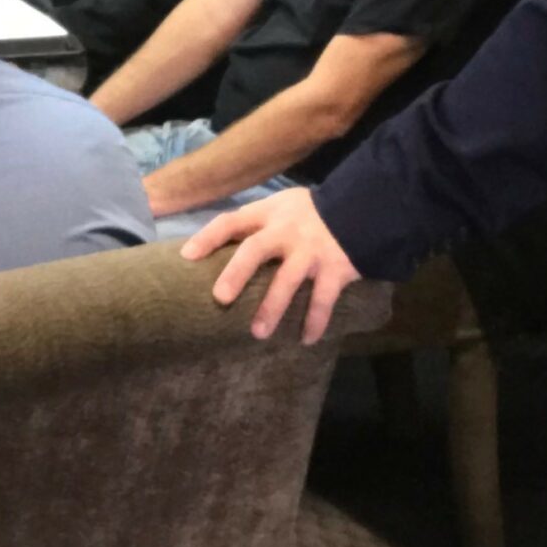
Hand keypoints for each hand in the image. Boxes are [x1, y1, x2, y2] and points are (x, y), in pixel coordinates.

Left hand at [181, 186, 360, 344]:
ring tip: (258, 333)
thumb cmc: (307, 214)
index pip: (231, 221)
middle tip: (221, 298)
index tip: (187, 257)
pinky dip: (315, 321)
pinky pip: (323, 299)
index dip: (208, 237)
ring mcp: (311, 251)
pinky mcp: (335, 268)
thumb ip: (255, 225)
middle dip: (237, 273)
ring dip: (272, 307)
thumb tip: (215, 254)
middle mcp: (286, 231)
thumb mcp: (279, 207)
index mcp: (268, 214)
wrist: (359, 208)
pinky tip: (306, 339)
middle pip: (256, 249)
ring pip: (288, 280)